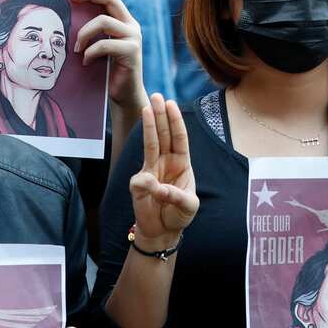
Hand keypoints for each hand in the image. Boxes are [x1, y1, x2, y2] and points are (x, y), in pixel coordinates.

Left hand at [70, 0, 148, 114]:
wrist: (123, 95)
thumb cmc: (107, 71)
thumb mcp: (100, 46)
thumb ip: (94, 31)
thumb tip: (70, 16)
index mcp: (125, 22)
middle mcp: (132, 26)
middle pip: (111, 0)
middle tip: (71, 0)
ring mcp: (134, 38)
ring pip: (104, 22)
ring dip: (84, 34)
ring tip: (77, 48)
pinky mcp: (132, 52)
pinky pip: (104, 45)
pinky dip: (90, 52)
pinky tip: (86, 62)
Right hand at [129, 95, 198, 250]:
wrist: (163, 231)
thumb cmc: (179, 215)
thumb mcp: (188, 206)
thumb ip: (176, 196)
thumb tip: (156, 186)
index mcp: (182, 163)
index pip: (179, 138)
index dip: (176, 121)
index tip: (172, 104)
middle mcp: (166, 162)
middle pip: (163, 134)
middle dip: (161, 115)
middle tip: (157, 96)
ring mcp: (151, 171)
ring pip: (150, 144)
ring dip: (149, 126)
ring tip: (147, 107)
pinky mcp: (139, 185)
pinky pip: (140, 180)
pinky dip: (146, 184)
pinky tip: (152, 190)